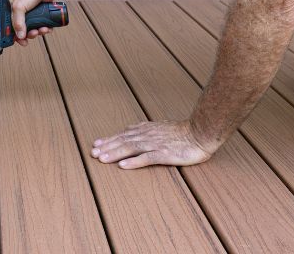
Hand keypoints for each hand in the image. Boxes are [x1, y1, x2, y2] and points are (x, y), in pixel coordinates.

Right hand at [10, 0, 55, 45]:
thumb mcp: (18, 7)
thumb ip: (18, 22)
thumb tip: (19, 36)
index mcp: (12, 12)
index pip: (10, 28)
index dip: (14, 36)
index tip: (20, 41)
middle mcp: (21, 14)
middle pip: (23, 31)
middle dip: (29, 35)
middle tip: (33, 34)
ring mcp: (31, 15)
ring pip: (33, 30)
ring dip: (38, 32)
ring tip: (41, 30)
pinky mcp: (41, 16)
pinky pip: (42, 26)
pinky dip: (45, 29)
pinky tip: (47, 27)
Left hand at [90, 120, 214, 168]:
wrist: (201, 132)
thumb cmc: (183, 132)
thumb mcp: (160, 127)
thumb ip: (145, 129)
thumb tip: (130, 129)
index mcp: (146, 130)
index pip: (124, 134)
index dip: (109, 139)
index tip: (96, 144)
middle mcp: (148, 135)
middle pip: (123, 141)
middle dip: (107, 147)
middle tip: (92, 153)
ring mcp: (155, 144)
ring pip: (130, 148)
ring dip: (115, 153)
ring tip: (102, 159)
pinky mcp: (164, 154)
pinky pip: (147, 158)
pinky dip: (134, 161)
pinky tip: (123, 166)